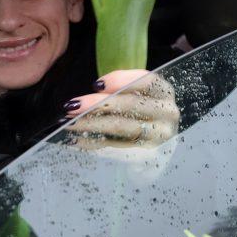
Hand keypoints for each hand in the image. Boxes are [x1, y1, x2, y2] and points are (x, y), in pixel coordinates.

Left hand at [63, 69, 179, 147]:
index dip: (120, 80)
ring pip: (121, 127)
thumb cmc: (140, 113)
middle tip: (72, 106)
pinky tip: (79, 140)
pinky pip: (117, 148)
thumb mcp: (137, 95)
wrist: (154, 146)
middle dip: (97, 104)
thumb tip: (95, 88)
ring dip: (91, 123)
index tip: (96, 85)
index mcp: (163, 91)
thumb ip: (120, 87)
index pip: (145, 81)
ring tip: (70, 122)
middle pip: (130, 104)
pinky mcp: (149, 155)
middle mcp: (167, 112)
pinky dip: (95, 143)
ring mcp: (160, 135)